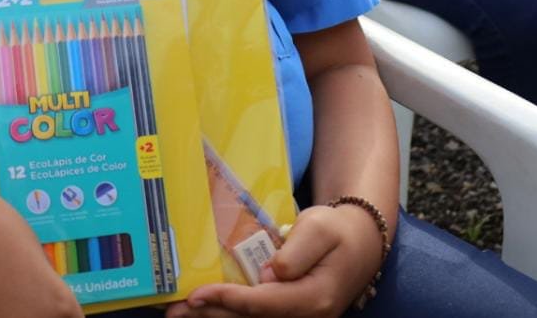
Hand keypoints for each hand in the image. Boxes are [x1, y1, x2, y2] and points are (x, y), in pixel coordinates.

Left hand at [166, 204, 384, 317]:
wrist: (360, 243)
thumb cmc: (338, 231)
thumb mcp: (319, 227)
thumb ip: (296, 251)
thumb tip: (269, 274)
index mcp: (314, 298)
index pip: (264, 303)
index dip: (229, 300)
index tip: (199, 293)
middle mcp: (306, 316)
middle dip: (212, 315)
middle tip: (176, 310)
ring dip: (217, 317)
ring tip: (182, 312)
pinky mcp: (290, 313)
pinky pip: (257, 316)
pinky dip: (232, 312)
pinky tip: (208, 308)